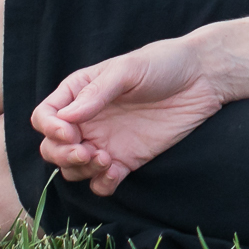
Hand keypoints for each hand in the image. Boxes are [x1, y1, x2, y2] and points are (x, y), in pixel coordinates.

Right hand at [29, 36, 224, 195]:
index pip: (45, 116)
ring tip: (106, 160)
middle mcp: (87, 120)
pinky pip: (102, 182)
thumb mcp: (129, 69)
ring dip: (81, 171)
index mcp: (79, 93)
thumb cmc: (163, 63)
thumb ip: (98, 92)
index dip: (50, 129)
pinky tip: (116, 173)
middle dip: (63, 154)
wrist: (202, 79)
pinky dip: (102, 184)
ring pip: (73, 169)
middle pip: (52, 148)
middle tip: (87, 152)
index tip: (70, 132)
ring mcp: (105, 142)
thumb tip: (66, 117)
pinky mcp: (126, 160)